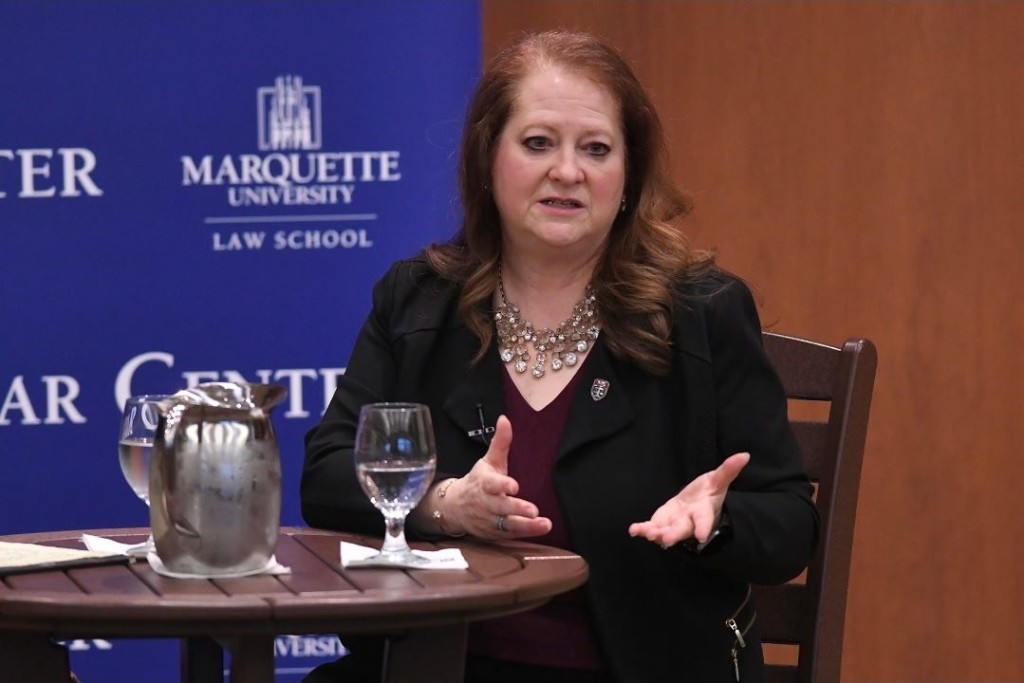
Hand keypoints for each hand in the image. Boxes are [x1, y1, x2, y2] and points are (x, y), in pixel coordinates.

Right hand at [440, 416, 551, 538]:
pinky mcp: (493, 533)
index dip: (502, 485)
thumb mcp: (488, 461)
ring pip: (506, 524)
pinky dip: (523, 534)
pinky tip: (539, 530)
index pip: (491, 484)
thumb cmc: (477, 481)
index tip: (514, 486)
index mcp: (484, 483)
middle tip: (533, 510)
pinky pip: (508, 535)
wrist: (454, 507)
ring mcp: (489, 520)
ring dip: (525, 526)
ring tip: (543, 524)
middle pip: (501, 507)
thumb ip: (500, 442)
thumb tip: (505, 419)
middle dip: (516, 508)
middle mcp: (485, 503)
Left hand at [628, 452, 749, 548]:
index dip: (704, 527)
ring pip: (665, 531)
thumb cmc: (708, 493)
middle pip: (682, 530)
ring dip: (656, 533)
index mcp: (703, 511)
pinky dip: (642, 530)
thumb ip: (728, 470)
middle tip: (667, 540)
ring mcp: (673, 524)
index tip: (702, 535)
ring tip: (647, 533)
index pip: (705, 520)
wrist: (695, 504)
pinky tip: (633, 530)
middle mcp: (689, 522)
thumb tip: (744, 455)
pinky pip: (651, 528)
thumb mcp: (717, 480)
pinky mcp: (661, 523)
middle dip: (675, 534)